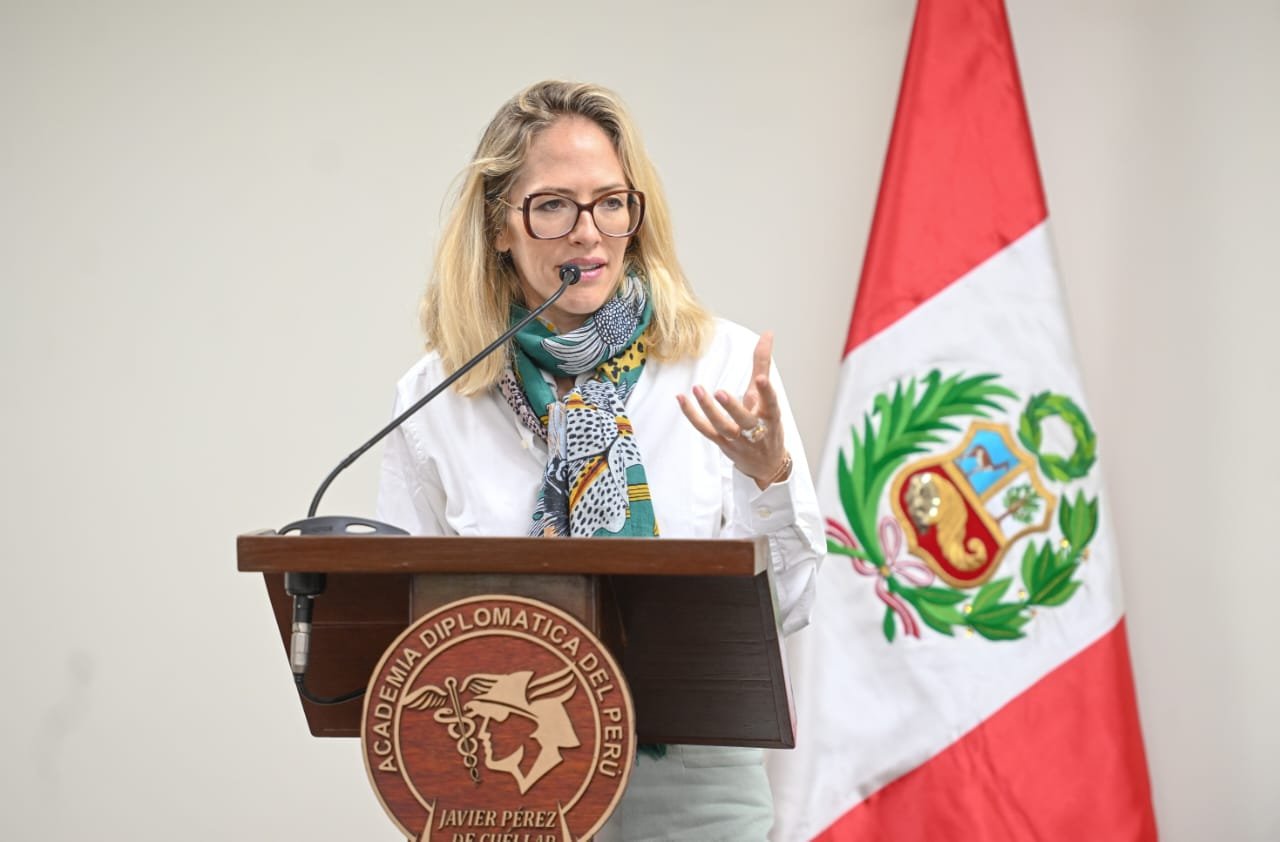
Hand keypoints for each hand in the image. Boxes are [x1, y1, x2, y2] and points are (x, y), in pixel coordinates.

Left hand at [676, 331, 790, 488]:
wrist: (767, 465)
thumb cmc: (768, 424)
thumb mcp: (768, 395)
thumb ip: (763, 364)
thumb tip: (767, 333)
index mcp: (771, 416)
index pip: (771, 403)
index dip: (767, 392)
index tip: (761, 379)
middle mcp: (755, 431)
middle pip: (744, 421)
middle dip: (733, 408)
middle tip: (720, 393)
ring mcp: (738, 440)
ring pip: (722, 427)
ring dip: (709, 410)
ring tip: (698, 390)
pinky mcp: (722, 444)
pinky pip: (705, 430)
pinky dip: (692, 416)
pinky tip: (682, 399)